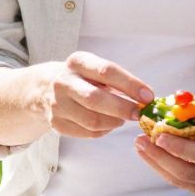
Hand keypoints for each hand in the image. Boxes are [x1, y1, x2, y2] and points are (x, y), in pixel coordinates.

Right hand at [38, 51, 153, 138]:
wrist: (45, 89)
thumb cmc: (83, 78)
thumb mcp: (95, 69)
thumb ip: (119, 81)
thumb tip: (147, 99)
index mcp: (77, 62)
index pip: (107, 71)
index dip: (130, 85)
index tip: (149, 97)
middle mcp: (64, 82)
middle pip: (96, 99)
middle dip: (123, 108)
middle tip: (139, 114)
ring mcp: (57, 104)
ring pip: (92, 121)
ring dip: (114, 122)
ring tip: (123, 118)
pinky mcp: (56, 123)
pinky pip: (87, 133)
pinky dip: (104, 130)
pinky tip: (109, 124)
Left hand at [134, 96, 194, 195]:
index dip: (182, 149)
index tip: (161, 137)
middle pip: (188, 173)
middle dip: (160, 157)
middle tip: (141, 140)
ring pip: (181, 180)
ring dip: (157, 164)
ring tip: (141, 146)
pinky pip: (181, 182)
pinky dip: (163, 169)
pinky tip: (151, 155)